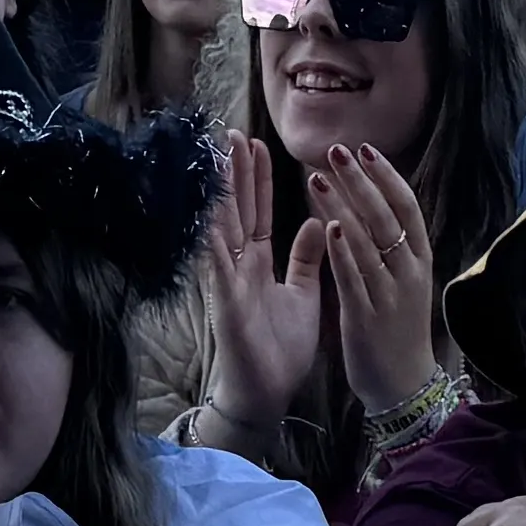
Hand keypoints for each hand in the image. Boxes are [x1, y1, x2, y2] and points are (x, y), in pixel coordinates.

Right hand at [197, 131, 329, 427]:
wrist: (266, 393)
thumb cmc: (280, 348)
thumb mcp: (302, 294)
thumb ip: (305, 259)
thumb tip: (316, 221)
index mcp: (259, 263)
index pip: (259, 211)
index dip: (258, 179)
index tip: (258, 144)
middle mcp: (239, 266)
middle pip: (238, 210)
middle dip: (236, 172)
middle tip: (233, 133)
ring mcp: (228, 281)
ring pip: (222, 228)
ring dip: (221, 194)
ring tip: (218, 158)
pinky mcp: (224, 302)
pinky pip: (217, 265)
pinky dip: (212, 239)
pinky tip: (209, 213)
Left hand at [302, 137, 445, 422]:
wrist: (403, 386)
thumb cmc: (398, 327)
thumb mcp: (405, 281)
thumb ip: (390, 245)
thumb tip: (371, 202)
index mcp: (419, 260)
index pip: (407, 207)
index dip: (386, 177)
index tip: (365, 149)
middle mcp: (409, 272)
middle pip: (387, 217)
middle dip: (361, 182)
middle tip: (337, 151)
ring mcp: (390, 294)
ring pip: (368, 242)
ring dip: (342, 207)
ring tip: (318, 178)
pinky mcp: (367, 317)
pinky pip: (355, 277)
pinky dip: (343, 251)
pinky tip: (328, 227)